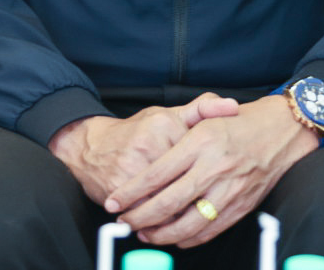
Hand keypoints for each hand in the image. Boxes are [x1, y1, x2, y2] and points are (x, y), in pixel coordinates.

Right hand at [48, 93, 239, 205]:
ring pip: (166, 197)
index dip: (203, 170)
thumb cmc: (135, 133)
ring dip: (175, 209)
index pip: (196, 154)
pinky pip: (145, 208)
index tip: (206, 175)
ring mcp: (132, 166)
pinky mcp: (119, 186)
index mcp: (164, 124)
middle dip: (192, 194)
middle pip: (183, 178)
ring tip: (178, 208)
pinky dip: (154, 217)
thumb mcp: (168, 115)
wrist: (91, 146)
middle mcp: (148, 143)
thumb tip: (232, 106)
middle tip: (196, 200)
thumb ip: (202, 110)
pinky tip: (156, 213)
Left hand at [106, 96, 318, 248]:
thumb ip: (177, 132)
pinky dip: (188, 238)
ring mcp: (229, 190)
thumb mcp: (207, 115)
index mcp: (200, 142)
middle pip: (167, 202)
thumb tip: (152, 157)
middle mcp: (214, 167)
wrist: (281, 132)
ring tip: (145, 233)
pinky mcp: (241, 206)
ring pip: (187, 223)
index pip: (157, 173)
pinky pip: (209, 230)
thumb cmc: (241, 123)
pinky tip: (174, 237)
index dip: (132, 191)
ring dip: (161, 234)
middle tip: (123, 221)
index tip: (116, 200)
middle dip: (139, 217)